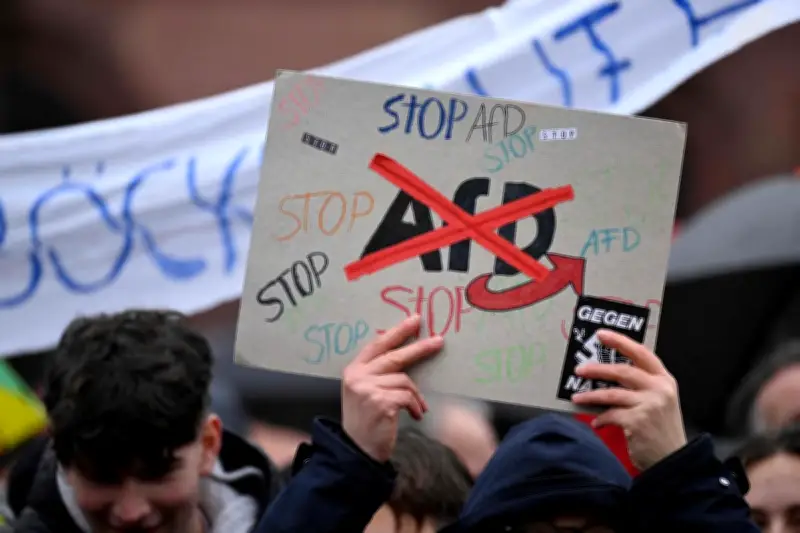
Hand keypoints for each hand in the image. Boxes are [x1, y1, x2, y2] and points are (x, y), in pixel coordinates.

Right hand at [341, 315, 442, 461]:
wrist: (357, 452)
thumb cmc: (366, 422)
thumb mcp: (364, 393)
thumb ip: (377, 374)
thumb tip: (407, 354)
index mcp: (353, 370)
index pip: (377, 344)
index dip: (397, 331)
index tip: (414, 320)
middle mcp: (358, 376)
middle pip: (394, 356)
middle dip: (419, 348)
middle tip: (438, 341)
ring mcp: (367, 389)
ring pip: (404, 380)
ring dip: (415, 396)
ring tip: (416, 409)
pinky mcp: (380, 402)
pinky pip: (408, 396)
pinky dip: (415, 406)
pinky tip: (414, 416)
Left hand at [570, 329, 686, 470]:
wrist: (674, 460)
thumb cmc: (662, 431)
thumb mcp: (660, 402)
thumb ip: (642, 386)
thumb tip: (607, 375)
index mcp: (665, 380)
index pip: (641, 353)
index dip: (620, 341)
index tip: (601, 334)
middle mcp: (659, 389)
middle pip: (622, 370)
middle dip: (597, 368)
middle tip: (579, 369)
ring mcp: (649, 404)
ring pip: (612, 393)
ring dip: (591, 396)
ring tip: (577, 397)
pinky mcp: (638, 421)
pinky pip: (610, 414)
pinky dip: (600, 418)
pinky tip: (597, 423)